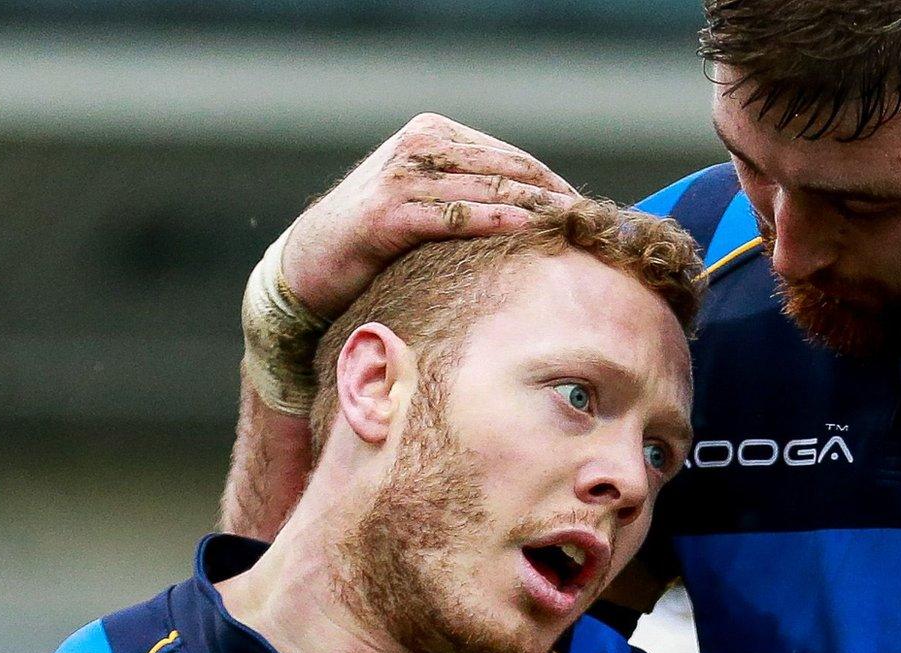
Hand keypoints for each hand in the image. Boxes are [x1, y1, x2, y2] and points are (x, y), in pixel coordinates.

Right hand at [281, 113, 576, 317]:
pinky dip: (496, 219)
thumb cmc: (371, 243)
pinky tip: (530, 228)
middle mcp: (419, 145)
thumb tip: (535, 217)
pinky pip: (456, 214)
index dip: (554, 184)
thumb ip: (467, 197)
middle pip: (507, 169)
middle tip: (595, 224)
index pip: (511, 158)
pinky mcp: (390, 212)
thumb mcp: (424, 206)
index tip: (589, 214)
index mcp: (432, 134)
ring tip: (576, 226)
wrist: (305, 269)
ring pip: (488, 188)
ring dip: (537, 206)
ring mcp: (403, 175)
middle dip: (554, 195)